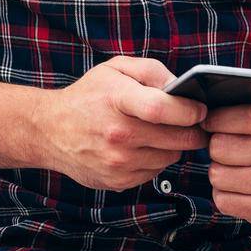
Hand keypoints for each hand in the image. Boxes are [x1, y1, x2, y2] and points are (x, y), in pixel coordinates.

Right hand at [34, 56, 209, 191]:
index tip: (200, 110)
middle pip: (178, 139)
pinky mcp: (119, 181)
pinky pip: (156, 172)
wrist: (49, 130)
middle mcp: (117, 134)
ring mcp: (118, 162)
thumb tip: (182, 89)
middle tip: (192, 122)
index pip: (162, 109)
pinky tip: (141, 147)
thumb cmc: (87, 96)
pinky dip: (155, 159)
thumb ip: (152, 71)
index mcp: (116, 101)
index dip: (190, 111)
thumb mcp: (114, 69)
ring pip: (172, 157)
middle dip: (192, 130)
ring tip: (157, 132)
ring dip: (173, 145)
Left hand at [203, 99, 250, 225]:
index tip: (208, 122)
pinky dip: (222, 195)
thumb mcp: (246, 113)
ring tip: (231, 168)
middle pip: (220, 148)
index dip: (217, 119)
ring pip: (218, 175)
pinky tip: (236, 188)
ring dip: (217, 173)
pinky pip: (223, 201)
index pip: (247, 118)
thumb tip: (197, 112)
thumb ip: (225, 106)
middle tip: (225, 150)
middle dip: (214, 148)